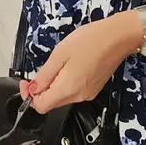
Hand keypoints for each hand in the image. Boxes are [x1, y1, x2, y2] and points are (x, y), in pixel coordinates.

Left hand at [23, 13, 140, 112]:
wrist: (119, 37)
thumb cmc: (90, 41)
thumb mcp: (60, 54)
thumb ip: (45, 75)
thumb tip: (33, 89)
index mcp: (68, 89)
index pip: (41, 107)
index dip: (29, 96)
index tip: (26, 81)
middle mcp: (79, 97)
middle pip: (51, 102)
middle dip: (41, 89)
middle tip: (40, 70)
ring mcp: (88, 94)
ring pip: (62, 97)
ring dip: (53, 85)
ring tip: (58, 64)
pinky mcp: (94, 89)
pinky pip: (73, 91)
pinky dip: (65, 83)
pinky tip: (69, 66)